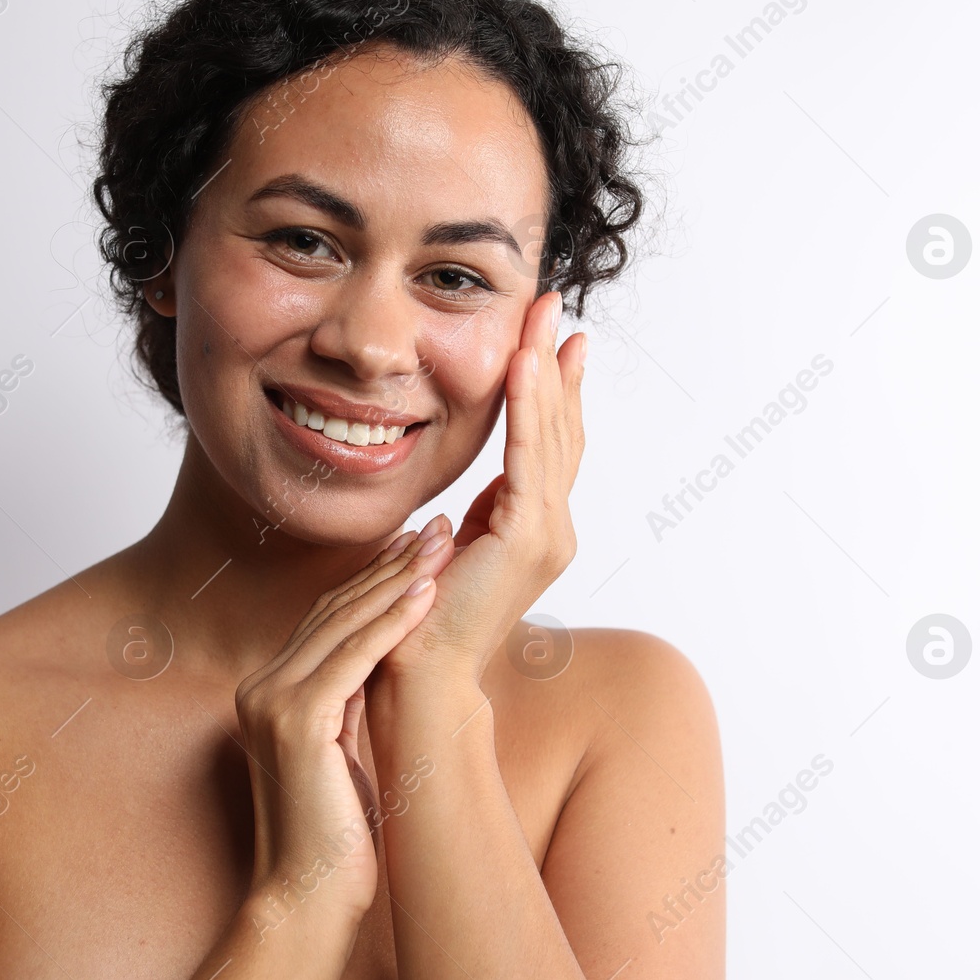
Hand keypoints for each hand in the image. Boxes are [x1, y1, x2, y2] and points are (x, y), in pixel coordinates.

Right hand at [231, 520, 456, 938]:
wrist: (307, 895)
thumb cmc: (331, 834)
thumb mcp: (337, 748)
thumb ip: (342, 701)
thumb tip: (375, 659)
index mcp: (267, 691)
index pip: (325, 618)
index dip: (372, 578)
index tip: (413, 547)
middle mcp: (260, 687)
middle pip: (332, 610)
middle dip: (387, 566)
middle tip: (432, 527)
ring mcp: (272, 703)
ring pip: (343, 625)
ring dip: (396, 582)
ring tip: (438, 546)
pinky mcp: (297, 723)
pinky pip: (353, 659)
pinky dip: (391, 625)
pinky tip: (424, 596)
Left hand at [381, 292, 585, 684]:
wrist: (418, 675)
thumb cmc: (422, 618)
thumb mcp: (454, 550)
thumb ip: (475, 518)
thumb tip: (474, 494)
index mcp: (535, 530)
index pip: (550, 444)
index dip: (552, 389)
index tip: (550, 338)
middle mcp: (553, 530)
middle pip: (561, 429)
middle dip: (555, 362)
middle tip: (552, 305)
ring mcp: (546, 535)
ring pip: (550, 436)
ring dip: (544, 370)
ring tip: (540, 318)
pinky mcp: (527, 539)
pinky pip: (530, 459)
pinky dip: (528, 408)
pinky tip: (523, 364)